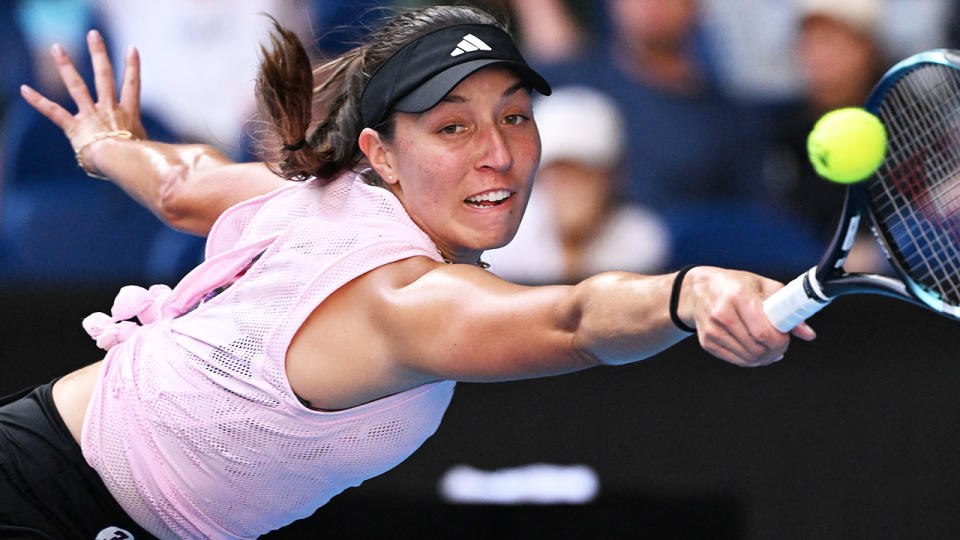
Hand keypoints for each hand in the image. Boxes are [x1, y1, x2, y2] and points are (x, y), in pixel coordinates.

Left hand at [20, 30, 145, 174]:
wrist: (123, 164)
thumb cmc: (139, 161)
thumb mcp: (149, 150)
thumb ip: (148, 144)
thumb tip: (161, 152)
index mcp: (128, 114)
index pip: (132, 85)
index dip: (132, 66)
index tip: (131, 48)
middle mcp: (109, 109)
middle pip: (104, 76)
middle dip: (99, 54)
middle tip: (94, 35)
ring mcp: (91, 116)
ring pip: (77, 86)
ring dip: (66, 66)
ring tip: (57, 47)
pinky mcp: (75, 127)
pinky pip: (54, 112)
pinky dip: (38, 101)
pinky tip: (24, 89)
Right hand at [677, 266, 816, 366]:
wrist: (700, 290)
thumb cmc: (733, 285)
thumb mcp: (764, 287)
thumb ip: (787, 308)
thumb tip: (807, 333)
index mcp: (738, 296)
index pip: (763, 332)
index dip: (780, 341)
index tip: (785, 338)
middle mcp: (722, 314)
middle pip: (757, 348)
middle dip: (775, 351)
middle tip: (780, 344)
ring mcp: (712, 330)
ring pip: (748, 358)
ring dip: (764, 358)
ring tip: (769, 348)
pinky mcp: (707, 342)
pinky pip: (736, 361)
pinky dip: (750, 360)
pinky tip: (755, 351)